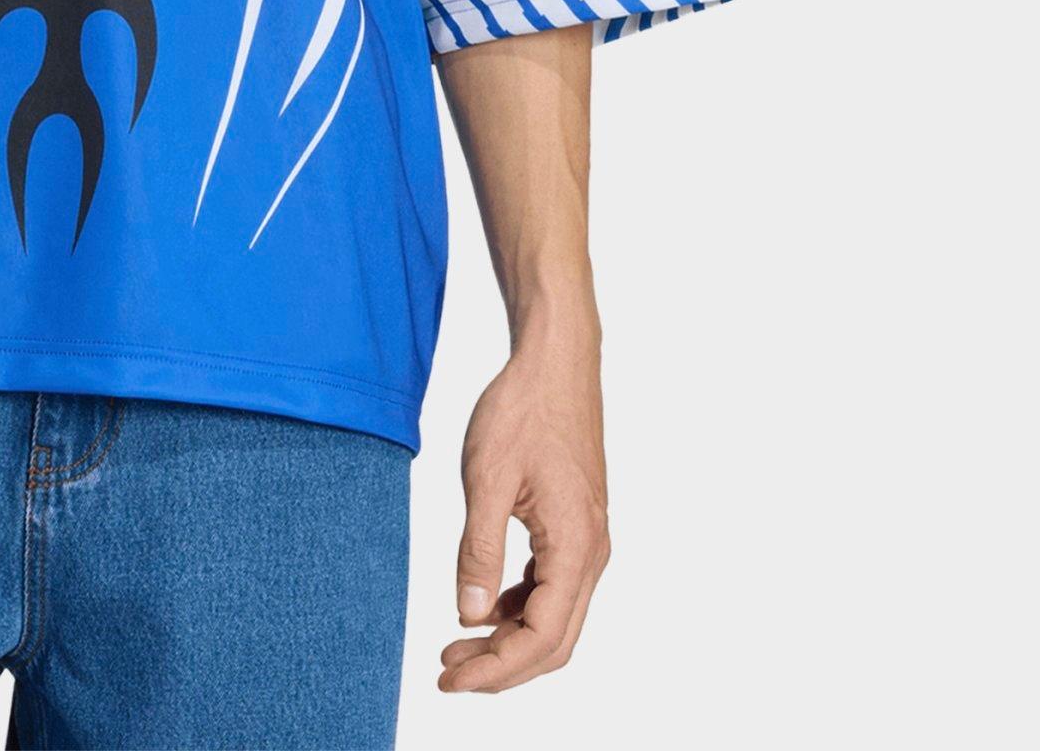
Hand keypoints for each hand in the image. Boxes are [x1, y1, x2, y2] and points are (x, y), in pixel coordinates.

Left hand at [438, 338, 609, 693]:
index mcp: (576, 547)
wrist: (554, 361)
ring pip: (555, 617)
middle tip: (447, 672)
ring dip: (509, 640)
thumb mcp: (487, 478)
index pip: (541, 638)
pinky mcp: (575, 526)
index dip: (495, 669)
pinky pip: (552, 587)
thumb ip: (478, 550)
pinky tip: (484, 606)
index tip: (448, 677)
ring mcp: (588, 540)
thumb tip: (468, 616)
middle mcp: (592, 553)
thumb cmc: (523, 409)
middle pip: (553, 640)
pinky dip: (519, 608)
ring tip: (457, 645)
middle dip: (501, 667)